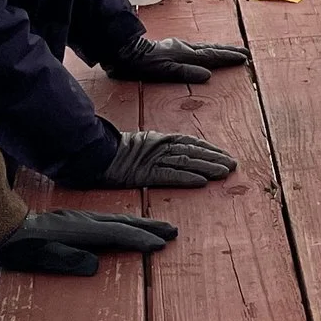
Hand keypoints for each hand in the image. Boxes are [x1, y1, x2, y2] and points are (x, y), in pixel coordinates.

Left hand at [0, 208, 178, 276]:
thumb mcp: (36, 257)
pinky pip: (107, 221)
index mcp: (77, 230)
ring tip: (159, 228)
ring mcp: (78, 219)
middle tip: (173, 231)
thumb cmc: (15, 247)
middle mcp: (82, 221)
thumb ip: (64, 260)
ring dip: (140, 223)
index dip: (139, 238)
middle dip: (148, 227)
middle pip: (122, 222)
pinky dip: (124, 224)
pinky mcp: (73, 221)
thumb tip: (95, 265)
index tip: (160, 244)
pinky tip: (126, 228)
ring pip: (116, 219)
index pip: (115, 234)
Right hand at [97, 130, 236, 188]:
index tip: (224, 155)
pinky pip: (168, 175)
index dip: (208, 148)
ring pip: (185, 162)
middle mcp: (157, 146)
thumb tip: (168, 154)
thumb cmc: (107, 151)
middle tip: (233, 164)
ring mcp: (150, 159)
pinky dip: (186, 178)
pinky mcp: (143, 173)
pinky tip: (201, 182)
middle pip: (191, 151)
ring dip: (207, 167)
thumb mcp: (134, 145)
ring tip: (225, 172)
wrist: (87, 154)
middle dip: (214, 157)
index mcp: (156, 138)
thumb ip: (151, 148)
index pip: (188, 142)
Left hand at [102, 37, 248, 85]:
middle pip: (212, 49)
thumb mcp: (162, 71)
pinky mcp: (171, 48)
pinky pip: (196, 49)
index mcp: (185, 54)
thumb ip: (185, 72)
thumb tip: (208, 74)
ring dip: (220, 49)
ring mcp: (178, 47)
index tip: (244, 58)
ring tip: (231, 51)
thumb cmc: (141, 65)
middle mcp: (184, 48)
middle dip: (229, 51)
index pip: (212, 56)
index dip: (229, 57)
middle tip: (245, 52)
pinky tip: (205, 53)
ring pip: (204, 48)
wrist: (121, 51)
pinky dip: (207, 50)